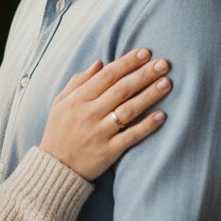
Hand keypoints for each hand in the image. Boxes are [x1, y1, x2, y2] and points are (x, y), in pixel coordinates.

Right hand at [38, 48, 170, 180]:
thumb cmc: (58, 132)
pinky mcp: (108, 152)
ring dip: (149, 96)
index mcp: (77, 99)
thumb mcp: (60, 103)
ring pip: (128, 110)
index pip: (106, 75)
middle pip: (121, 89)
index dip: (127, 62)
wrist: (54, 168)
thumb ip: (78, 82)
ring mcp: (99, 133)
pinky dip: (146, 126)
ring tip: (166, 83)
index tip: (145, 52)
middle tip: (164, 63)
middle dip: (144, 74)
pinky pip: (130, 136)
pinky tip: (161, 115)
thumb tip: (99, 63)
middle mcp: (88, 114)